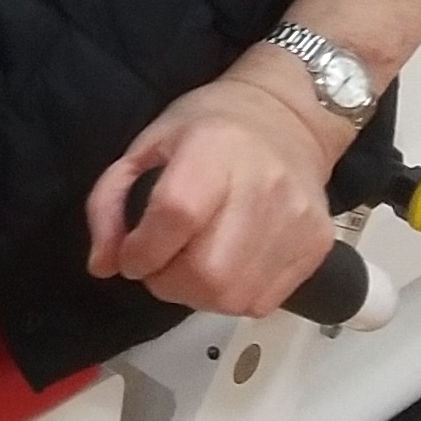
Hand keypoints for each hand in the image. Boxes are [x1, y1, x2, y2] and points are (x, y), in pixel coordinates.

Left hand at [81, 64, 348, 315]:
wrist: (288, 119)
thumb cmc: (210, 127)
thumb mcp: (148, 145)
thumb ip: (111, 202)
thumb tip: (103, 265)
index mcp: (215, 148)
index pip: (175, 214)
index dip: (142, 250)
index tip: (132, 255)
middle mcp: (264, 183)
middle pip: (208, 272)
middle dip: (168, 283)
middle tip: (160, 266)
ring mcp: (296, 218)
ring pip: (234, 297)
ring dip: (198, 296)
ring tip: (192, 269)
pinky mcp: (317, 245)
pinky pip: (263, 301)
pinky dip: (233, 298)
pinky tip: (226, 269)